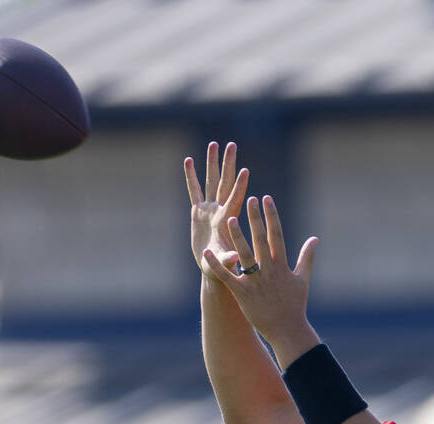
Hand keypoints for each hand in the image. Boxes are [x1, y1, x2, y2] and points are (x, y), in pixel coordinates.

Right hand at [184, 141, 249, 280]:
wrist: (213, 269)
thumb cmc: (221, 270)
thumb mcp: (224, 264)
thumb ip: (229, 260)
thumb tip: (236, 258)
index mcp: (225, 221)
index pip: (234, 200)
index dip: (239, 186)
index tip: (245, 170)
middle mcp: (219, 211)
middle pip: (224, 183)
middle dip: (227, 164)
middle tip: (231, 145)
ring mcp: (208, 210)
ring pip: (210, 181)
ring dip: (211, 163)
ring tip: (213, 144)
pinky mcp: (197, 212)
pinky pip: (194, 190)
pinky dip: (191, 176)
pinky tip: (188, 160)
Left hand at [202, 195, 318, 363]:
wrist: (288, 330)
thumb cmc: (295, 305)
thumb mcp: (303, 279)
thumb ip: (307, 257)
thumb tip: (315, 238)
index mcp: (282, 265)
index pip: (276, 235)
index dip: (271, 216)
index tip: (266, 199)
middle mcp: (269, 271)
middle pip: (260, 240)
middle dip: (254, 219)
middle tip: (249, 199)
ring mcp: (256, 283)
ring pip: (244, 256)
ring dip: (237, 237)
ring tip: (228, 219)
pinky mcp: (243, 295)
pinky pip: (227, 278)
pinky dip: (217, 266)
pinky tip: (206, 253)